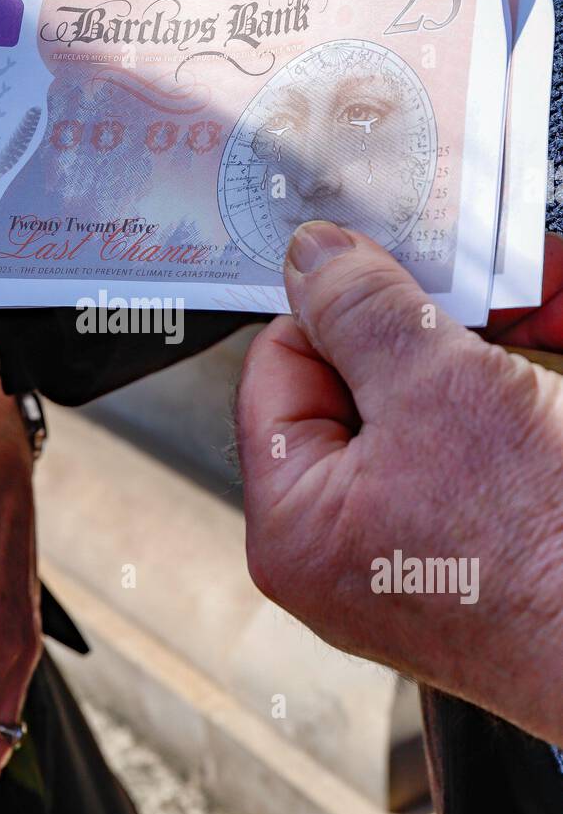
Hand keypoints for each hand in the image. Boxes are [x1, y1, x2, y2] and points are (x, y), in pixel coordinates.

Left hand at [236, 220, 562, 744]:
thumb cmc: (543, 556)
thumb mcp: (437, 389)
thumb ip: (363, 309)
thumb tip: (312, 256)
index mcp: (294, 526)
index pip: (277, 367)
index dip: (335, 308)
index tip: (391, 269)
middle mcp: (343, 552)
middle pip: (359, 385)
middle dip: (427, 325)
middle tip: (477, 287)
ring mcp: (412, 555)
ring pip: (429, 408)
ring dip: (481, 350)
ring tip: (532, 307)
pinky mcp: (478, 550)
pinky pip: (477, 447)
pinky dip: (512, 398)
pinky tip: (545, 353)